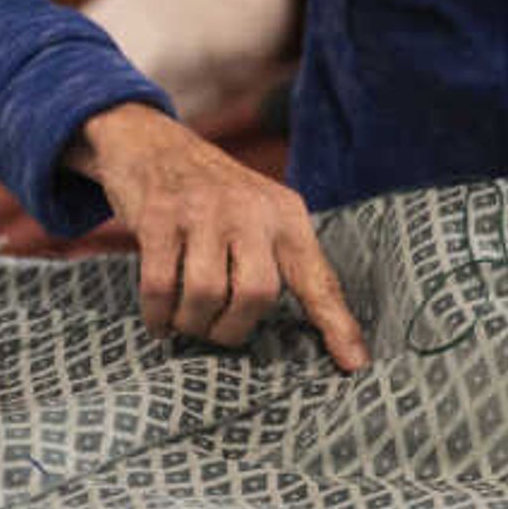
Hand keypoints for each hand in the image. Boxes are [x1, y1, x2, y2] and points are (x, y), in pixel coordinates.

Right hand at [70, 102, 369, 373]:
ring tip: (185, 322)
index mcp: (286, 213)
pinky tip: (160, 320)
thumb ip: (279, 257)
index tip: (354, 365)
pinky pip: (160, 287)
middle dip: (233, 329)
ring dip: (192, 324)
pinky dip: (158, 317)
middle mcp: (250, 209)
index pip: (317, 277)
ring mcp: (202, 210)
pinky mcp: (159, 217)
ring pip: (205, 294)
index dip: (336, 324)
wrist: (153, 143)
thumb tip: (305, 329)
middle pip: (256, 294)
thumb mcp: (261, 211)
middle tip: (217, 330)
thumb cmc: (214, 196)